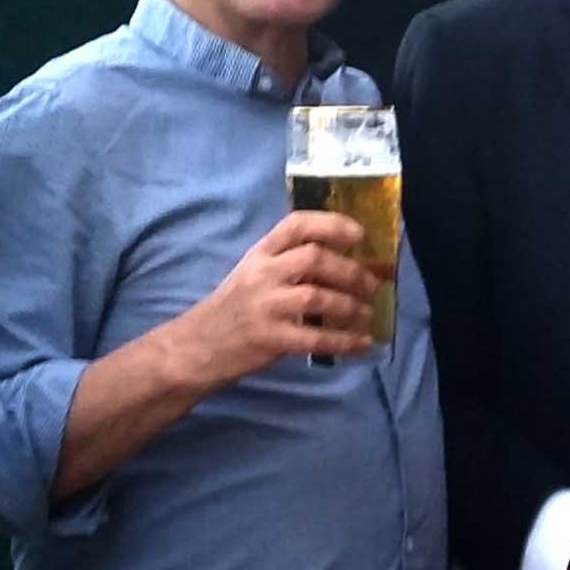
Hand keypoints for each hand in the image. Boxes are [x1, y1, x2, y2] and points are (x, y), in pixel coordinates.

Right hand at [183, 211, 378, 381]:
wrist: (198, 344)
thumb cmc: (236, 306)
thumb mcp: (255, 273)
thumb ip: (290, 263)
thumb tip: (347, 262)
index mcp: (260, 253)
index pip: (296, 225)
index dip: (331, 224)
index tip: (360, 234)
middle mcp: (262, 273)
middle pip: (314, 258)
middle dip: (351, 271)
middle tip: (372, 285)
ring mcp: (265, 305)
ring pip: (318, 296)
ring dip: (351, 306)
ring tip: (367, 314)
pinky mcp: (270, 338)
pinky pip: (316, 338)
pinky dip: (345, 341)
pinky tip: (363, 344)